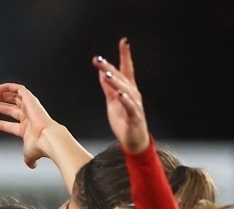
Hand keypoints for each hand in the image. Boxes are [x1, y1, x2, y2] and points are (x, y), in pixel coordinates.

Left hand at [0, 83, 61, 168]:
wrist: (46, 138)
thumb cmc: (38, 146)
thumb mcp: (28, 155)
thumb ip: (29, 160)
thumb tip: (32, 165)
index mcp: (26, 129)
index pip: (13, 124)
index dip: (3, 124)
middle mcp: (28, 116)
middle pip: (11, 108)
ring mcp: (29, 107)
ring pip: (14, 97)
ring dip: (2, 95)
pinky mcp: (30, 99)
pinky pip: (18, 89)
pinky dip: (8, 87)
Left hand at [93, 38, 148, 152]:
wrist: (134, 141)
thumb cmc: (124, 121)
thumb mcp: (112, 101)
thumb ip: (108, 87)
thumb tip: (102, 73)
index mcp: (127, 90)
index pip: (126, 69)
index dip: (125, 56)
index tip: (123, 42)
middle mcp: (133, 94)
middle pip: (122, 78)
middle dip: (110, 68)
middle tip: (99, 59)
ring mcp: (134, 105)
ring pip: (126, 90)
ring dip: (116, 82)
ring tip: (107, 74)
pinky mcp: (134, 117)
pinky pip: (130, 107)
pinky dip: (125, 100)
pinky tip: (120, 94)